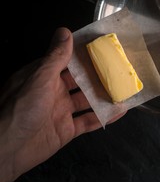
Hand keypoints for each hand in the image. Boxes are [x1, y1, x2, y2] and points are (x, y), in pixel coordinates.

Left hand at [0, 27, 125, 181]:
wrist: (8, 150)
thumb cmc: (21, 108)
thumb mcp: (40, 78)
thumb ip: (56, 57)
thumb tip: (65, 32)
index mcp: (44, 76)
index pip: (67, 62)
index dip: (84, 55)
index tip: (103, 48)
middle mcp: (53, 92)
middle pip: (80, 81)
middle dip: (99, 75)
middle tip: (120, 67)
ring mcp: (61, 112)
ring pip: (87, 101)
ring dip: (105, 96)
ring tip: (125, 88)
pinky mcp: (67, 130)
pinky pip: (89, 121)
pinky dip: (105, 116)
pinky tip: (121, 110)